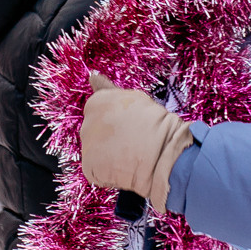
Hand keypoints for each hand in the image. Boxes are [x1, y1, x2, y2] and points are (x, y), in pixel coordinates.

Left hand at [79, 73, 193, 212]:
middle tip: (133, 140)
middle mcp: (87, 122)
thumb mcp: (132, 98)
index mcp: (96, 102)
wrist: (164, 150)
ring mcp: (88, 145)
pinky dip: (108, 174)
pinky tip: (124, 168)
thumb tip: (92, 75)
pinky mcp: (90, 166)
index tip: (130, 126)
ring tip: (131, 155)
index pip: (98, 111)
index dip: (116, 121)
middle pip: (95, 132)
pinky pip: (96, 171)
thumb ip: (107, 88)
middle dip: (110, 137)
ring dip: (109, 155)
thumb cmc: (155, 123)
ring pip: (95, 152)